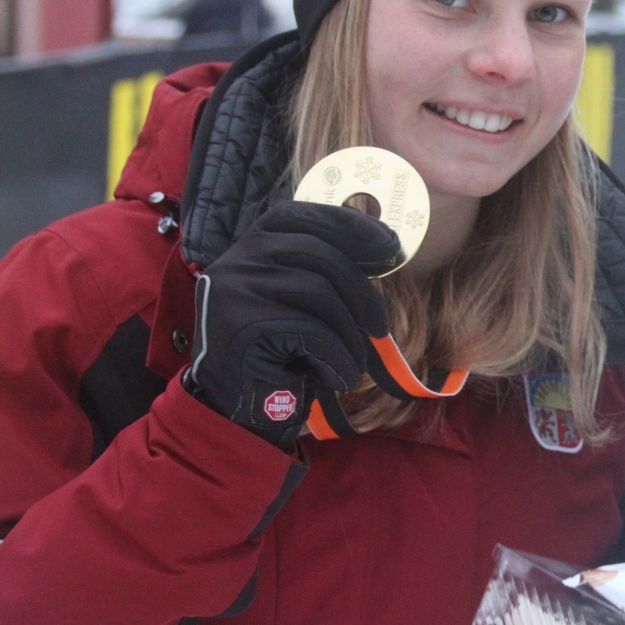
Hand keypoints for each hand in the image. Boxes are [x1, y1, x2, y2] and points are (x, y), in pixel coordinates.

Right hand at [184, 202, 399, 448]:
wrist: (237, 408)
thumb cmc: (279, 353)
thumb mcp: (298, 300)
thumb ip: (322, 268)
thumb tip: (383, 245)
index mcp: (251, 245)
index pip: (301, 215)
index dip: (349, 224)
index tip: (390, 246)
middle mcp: (237, 259)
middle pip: (317, 253)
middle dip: (360, 290)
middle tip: (379, 326)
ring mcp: (235, 289)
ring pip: (318, 292)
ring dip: (348, 335)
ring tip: (351, 363)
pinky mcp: (242, 325)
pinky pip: (311, 331)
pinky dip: (336, 357)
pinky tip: (336, 377)